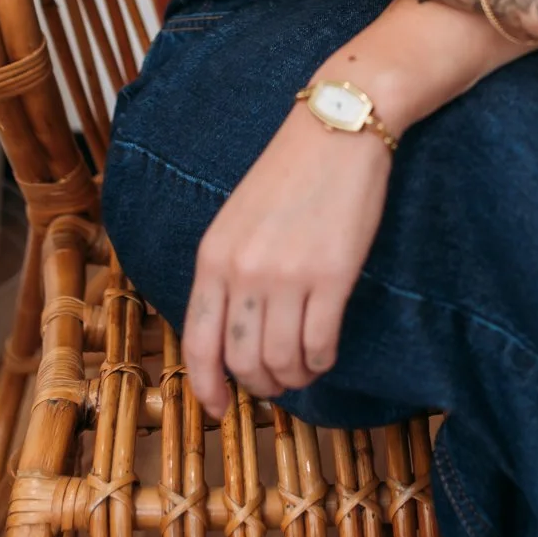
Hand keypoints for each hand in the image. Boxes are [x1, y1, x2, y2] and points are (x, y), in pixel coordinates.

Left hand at [182, 101, 391, 416]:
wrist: (339, 127)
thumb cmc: (292, 171)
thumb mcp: (239, 218)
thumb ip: (229, 271)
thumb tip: (231, 336)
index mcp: (213, 256)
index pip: (198, 344)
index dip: (206, 388)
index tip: (218, 409)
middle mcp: (243, 271)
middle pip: (242, 362)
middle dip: (260, 385)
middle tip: (278, 381)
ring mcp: (287, 275)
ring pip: (282, 362)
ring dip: (294, 377)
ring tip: (305, 367)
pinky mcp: (332, 276)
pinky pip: (319, 345)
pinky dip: (322, 360)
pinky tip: (326, 351)